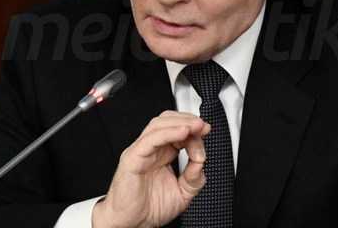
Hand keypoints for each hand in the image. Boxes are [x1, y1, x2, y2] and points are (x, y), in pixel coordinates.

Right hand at [92, 110, 209, 227]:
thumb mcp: (182, 193)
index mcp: (162, 154)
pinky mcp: (133, 158)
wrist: (131, 224)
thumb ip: (194, 179)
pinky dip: (168, 133)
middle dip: (187, 120)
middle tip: (204, 126)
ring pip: (158, 125)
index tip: (206, 132)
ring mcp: (140, 151)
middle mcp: (150, 149)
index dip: (193, 130)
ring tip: (196, 127)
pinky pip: (150, 140)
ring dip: (180, 123)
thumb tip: (201, 164)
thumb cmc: (148, 208)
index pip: (177, 130)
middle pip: (167, 121)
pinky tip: (183, 132)